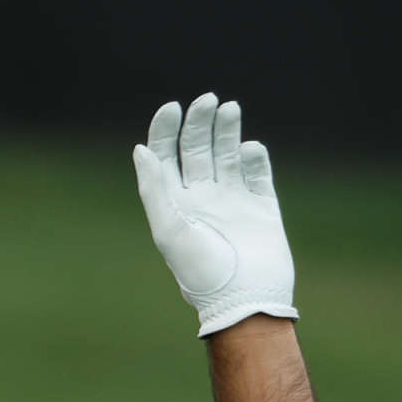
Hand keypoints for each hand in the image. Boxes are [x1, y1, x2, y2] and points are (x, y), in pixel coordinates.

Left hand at [133, 94, 295, 336]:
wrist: (246, 301)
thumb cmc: (202, 273)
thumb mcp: (170, 231)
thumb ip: (154, 190)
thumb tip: (141, 150)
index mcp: (176, 205)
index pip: (165, 157)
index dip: (166, 130)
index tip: (173, 107)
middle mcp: (202, 200)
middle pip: (197, 148)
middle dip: (200, 121)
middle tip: (208, 100)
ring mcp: (232, 202)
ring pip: (227, 153)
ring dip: (226, 129)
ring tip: (229, 108)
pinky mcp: (261, 207)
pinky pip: (256, 171)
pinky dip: (253, 155)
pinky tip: (249, 150)